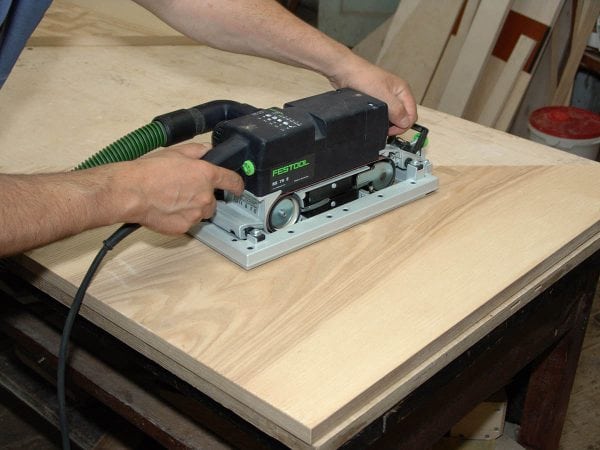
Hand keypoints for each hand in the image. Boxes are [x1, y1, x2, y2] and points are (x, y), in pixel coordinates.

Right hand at [114, 143, 243, 233]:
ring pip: (201, 213)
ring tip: (172, 199)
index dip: (237, 184)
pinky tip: (166, 209)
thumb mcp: (176, 152)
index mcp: (206, 175)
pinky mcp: (184, 226)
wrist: (131, 192)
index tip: (238, 187)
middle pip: (213, 200)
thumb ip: (197, 151)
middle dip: (202, 196)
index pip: (232, 181)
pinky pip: (187, 223)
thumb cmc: (148, 172)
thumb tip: (207, 151)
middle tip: (183, 189)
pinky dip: (180, 218)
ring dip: (192, 207)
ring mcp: (195, 213)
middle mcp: (205, 196)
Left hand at [328, 57, 416, 134]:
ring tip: (378, 124)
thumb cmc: (363, 77)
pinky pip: (384, 114)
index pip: (412, 114)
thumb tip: (405, 122)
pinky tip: (373, 119)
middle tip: (384, 129)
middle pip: (404, 116)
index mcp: (403, 90)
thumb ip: (396, 109)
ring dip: (388, 122)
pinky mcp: (377, 100)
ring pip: (394, 116)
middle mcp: (397, 94)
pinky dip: (380, 119)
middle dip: (397, 125)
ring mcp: (387, 97)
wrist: (345, 72)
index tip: (391, 130)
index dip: (404, 125)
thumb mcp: (383, 95)